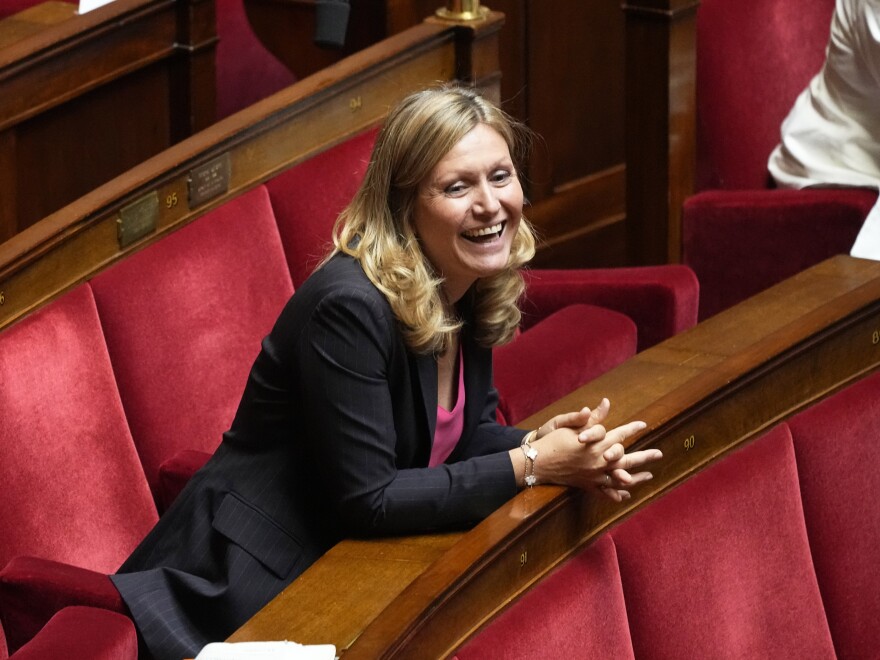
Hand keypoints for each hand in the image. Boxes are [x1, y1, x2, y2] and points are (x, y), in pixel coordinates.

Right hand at [531, 398, 661, 501]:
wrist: (536, 462)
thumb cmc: (552, 441)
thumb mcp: (570, 424)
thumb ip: (591, 418)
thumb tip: (606, 403)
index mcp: (597, 444)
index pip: (620, 434)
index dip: (632, 428)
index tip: (643, 424)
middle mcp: (599, 462)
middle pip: (627, 459)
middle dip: (645, 456)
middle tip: (659, 454)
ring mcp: (594, 476)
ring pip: (620, 478)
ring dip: (636, 477)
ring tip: (649, 476)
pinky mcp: (587, 485)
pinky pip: (605, 492)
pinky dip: (616, 494)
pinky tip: (625, 495)